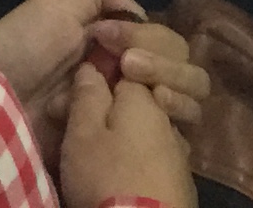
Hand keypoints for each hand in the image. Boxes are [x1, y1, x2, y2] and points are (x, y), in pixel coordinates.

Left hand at [0, 0, 207, 151]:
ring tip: (149, 100)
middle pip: (190, 75)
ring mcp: (137, 117)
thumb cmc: (27, 44)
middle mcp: (137, 79)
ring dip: (175, 98)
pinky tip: (151, 126)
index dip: (151, 39)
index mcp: (123, 45)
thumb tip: (138, 11)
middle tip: (127, 70)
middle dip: (168, 68)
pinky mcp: (130, 149)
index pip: (171, 43)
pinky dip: (169, 131)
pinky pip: (174, 143)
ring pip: (190, 108)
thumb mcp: (57, 1)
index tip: (109, 39)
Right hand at [59, 64, 194, 207]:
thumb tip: (92, 67)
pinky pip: (154, 159)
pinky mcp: (182, 184)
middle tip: (75, 129)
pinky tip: (122, 175)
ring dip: (123, 138)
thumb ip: (87, 95)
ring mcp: (179, 155)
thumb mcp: (83, 133)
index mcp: (143, 100)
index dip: (94, 80)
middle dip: (106, 111)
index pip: (120, 72)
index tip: (69, 97)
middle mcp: (168, 122)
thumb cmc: (108, 176)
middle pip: (134, 105)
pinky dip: (137, 161)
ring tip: (98, 155)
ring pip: (145, 134)